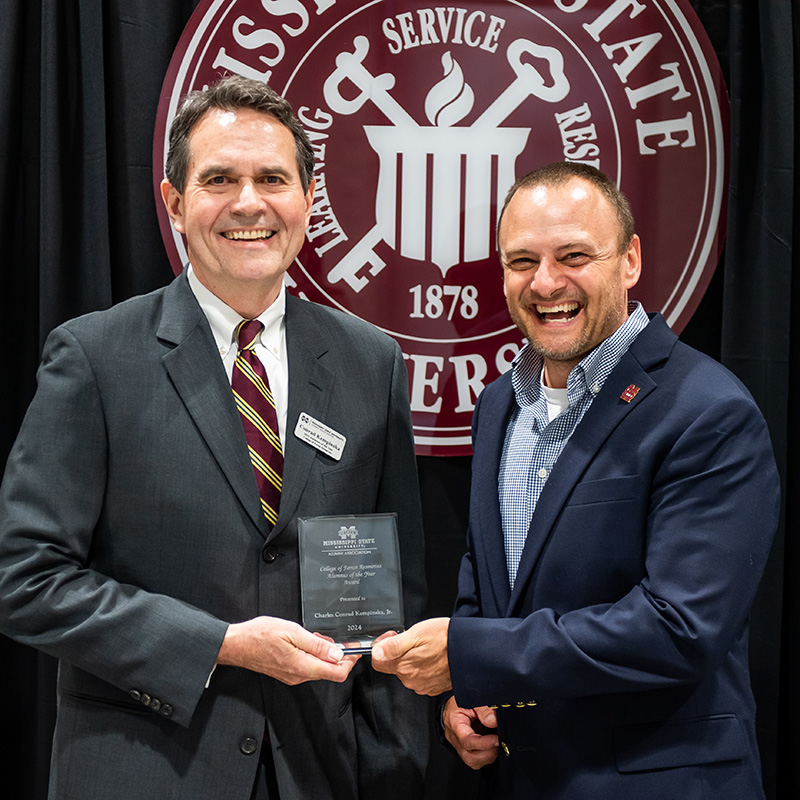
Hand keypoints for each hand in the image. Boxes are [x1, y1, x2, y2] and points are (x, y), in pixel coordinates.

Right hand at [217, 616, 359, 684]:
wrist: (237, 644)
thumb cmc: (260, 635)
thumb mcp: (292, 632)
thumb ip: (317, 644)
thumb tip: (337, 653)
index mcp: (303, 667)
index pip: (337, 673)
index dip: (350, 661)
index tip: (356, 648)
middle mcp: (299, 676)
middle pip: (330, 671)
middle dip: (339, 654)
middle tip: (337, 637)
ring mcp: (292, 676)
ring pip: (319, 668)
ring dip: (325, 653)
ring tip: (318, 636)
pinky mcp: (287, 672)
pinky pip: (308, 666)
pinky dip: (314, 655)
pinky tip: (308, 641)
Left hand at [370, 617, 450, 694]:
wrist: (471, 651)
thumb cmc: (446, 639)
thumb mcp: (417, 633)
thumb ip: (393, 645)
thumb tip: (376, 652)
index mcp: (404, 666)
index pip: (377, 662)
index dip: (381, 646)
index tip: (392, 637)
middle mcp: (411, 680)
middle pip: (393, 666)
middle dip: (399, 651)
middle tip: (413, 639)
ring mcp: (423, 685)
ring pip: (408, 671)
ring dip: (413, 658)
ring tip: (427, 646)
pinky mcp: (434, 687)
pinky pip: (421, 677)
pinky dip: (424, 666)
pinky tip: (434, 656)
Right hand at [443, 696, 498, 768]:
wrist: (452, 705)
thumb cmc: (459, 701)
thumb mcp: (471, 698)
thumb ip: (483, 709)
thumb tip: (494, 721)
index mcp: (454, 723)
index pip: (467, 741)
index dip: (484, 743)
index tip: (497, 740)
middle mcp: (455, 738)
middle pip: (469, 757)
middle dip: (488, 754)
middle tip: (499, 742)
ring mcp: (458, 746)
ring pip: (473, 762)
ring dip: (488, 756)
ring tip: (496, 743)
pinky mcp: (464, 750)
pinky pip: (475, 760)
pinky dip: (486, 756)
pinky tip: (492, 746)